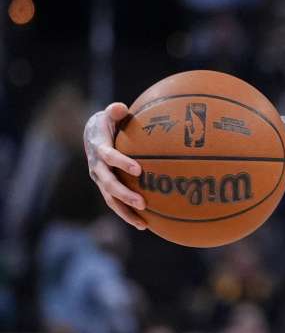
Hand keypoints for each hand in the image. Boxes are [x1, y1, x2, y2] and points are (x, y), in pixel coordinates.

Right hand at [83, 102, 146, 229]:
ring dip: (126, 212)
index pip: (109, 157)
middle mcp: (97, 167)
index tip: (139, 170)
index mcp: (99, 148)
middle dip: (125, 194)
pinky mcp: (105, 187)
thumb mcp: (109, 114)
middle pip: (109, 184)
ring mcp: (100, 180)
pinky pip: (116, 204)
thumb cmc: (108, 122)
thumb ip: (115, 111)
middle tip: (142, 203)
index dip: (122, 163)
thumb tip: (120, 108)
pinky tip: (144, 225)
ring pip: (111, 199)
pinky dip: (128, 214)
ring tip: (143, 224)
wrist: (92, 134)